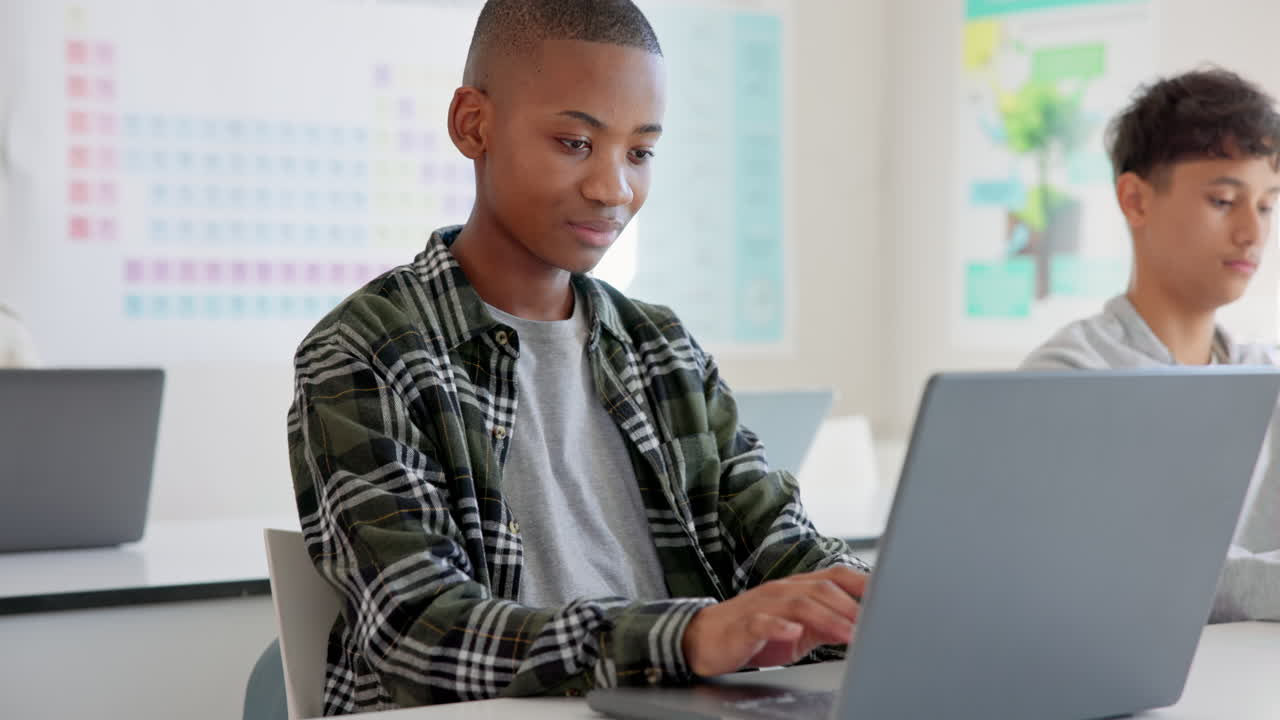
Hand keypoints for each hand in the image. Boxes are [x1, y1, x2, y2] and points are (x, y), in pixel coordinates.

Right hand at [681, 566, 866, 676]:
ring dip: (827, 618)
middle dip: (851, 606)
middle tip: (875, 624)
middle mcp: (782, 590)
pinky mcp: (744, 624)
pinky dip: (779, 626)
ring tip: (849, 634)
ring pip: (799, 604)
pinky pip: (762, 622)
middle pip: (822, 589)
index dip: (863, 582)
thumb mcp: (797, 630)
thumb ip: (826, 624)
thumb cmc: (754, 633)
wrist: (705, 638)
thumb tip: (860, 627)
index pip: (835, 577)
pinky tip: (794, 633)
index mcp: (797, 589)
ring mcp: (762, 605)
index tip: (891, 594)